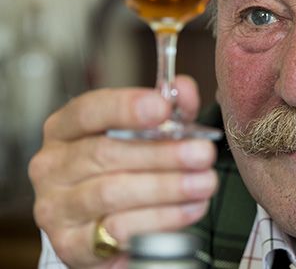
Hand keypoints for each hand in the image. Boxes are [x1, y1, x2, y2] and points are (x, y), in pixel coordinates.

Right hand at [29, 76, 217, 267]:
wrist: (104, 232)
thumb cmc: (125, 172)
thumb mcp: (146, 134)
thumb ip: (169, 109)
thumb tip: (184, 89)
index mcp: (65, 130)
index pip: (88, 110)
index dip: (125, 106)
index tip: (162, 107)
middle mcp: (52, 166)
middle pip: (105, 153)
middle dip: (161, 152)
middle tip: (202, 153)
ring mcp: (57, 207)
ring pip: (113, 191)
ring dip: (167, 186)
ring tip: (204, 182)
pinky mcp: (71, 244)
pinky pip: (119, 229)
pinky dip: (162, 218)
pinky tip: (190, 208)